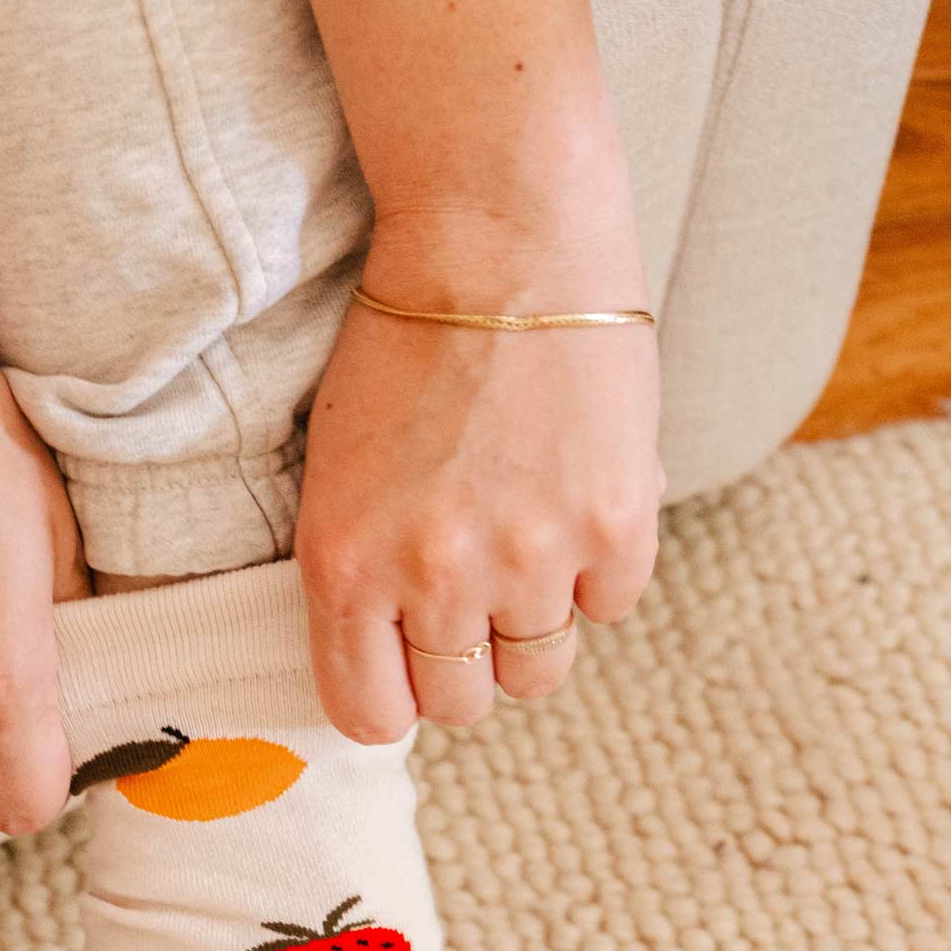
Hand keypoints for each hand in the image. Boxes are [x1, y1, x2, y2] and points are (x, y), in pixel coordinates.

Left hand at [295, 207, 663, 741]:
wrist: (498, 234)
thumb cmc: (405, 344)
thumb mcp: (338, 472)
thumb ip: (363, 576)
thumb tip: (401, 668)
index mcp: (345, 568)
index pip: (371, 717)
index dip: (398, 699)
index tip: (412, 666)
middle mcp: (432, 577)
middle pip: (462, 705)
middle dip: (468, 662)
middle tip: (475, 593)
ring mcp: (528, 556)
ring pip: (539, 671)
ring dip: (535, 624)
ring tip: (528, 546)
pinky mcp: (613, 523)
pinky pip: (610, 604)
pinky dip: (600, 567)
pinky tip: (576, 498)